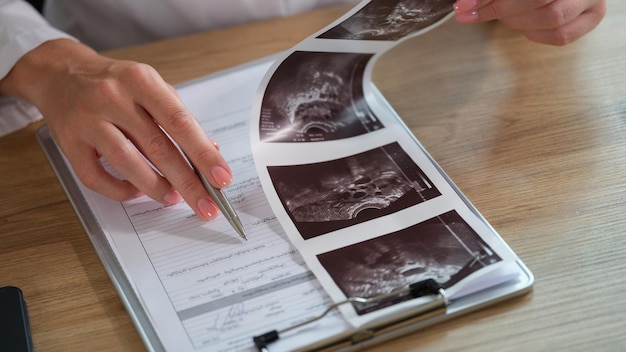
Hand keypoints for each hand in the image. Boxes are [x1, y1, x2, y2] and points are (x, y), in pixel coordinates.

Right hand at [0, 39, 230, 220]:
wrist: (60, 73)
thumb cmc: (114, 84)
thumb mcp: (151, 88)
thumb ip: (179, 118)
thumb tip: (210, 151)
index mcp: (142, 81)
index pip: (180, 122)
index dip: (203, 154)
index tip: (222, 178)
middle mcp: (114, 98)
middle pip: (158, 147)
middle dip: (188, 182)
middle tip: (207, 206)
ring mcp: (88, 120)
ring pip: (128, 163)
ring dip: (156, 187)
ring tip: (173, 198)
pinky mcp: (69, 142)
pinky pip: (96, 177)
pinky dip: (121, 190)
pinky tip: (137, 191)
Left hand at [453, 0, 606, 44]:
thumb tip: (465, 3)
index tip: (464, 6)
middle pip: (538, 0)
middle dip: (500, 9)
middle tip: (474, 13)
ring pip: (551, 17)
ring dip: (517, 21)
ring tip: (504, 17)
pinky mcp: (594, 16)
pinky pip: (561, 36)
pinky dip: (536, 34)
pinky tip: (526, 27)